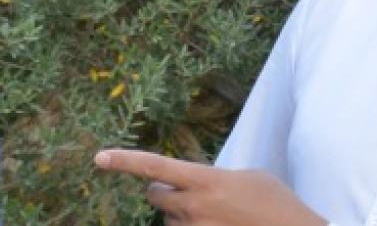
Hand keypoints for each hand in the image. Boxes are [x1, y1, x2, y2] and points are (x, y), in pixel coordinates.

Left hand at [94, 149, 326, 225]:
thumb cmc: (276, 203)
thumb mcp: (248, 177)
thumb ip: (214, 178)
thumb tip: (194, 185)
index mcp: (206, 181)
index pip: (155, 167)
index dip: (124, 161)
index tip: (100, 157)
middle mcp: (194, 208)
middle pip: (155, 196)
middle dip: (165, 192)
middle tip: (188, 193)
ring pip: (170, 221)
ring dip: (183, 217)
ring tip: (218, 216)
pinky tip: (219, 223)